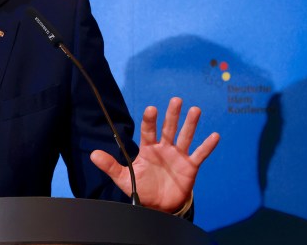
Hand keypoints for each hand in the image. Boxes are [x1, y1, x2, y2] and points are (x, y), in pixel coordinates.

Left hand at [90, 97, 219, 212]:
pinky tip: (214, 135)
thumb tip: (92, 154)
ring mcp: (178, 156)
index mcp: (148, 149)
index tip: (151, 109)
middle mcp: (164, 148)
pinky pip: (200, 154)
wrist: (159, 206)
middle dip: (172, 115)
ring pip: (185, 137)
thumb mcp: (124, 178)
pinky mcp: (190, 166)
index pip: (148, 131)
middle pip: (169, 129)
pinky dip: (207, 146)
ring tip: (195, 110)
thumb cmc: (141, 188)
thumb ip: (110, 166)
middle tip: (176, 100)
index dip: (150, 121)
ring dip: (190, 124)